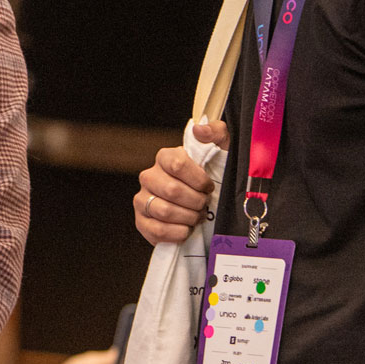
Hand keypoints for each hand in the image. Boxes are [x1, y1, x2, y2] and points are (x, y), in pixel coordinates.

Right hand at [134, 117, 229, 244]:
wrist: (204, 206)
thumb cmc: (213, 177)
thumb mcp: (222, 151)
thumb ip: (216, 133)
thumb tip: (200, 130)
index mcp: (165, 158)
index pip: (177, 165)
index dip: (198, 180)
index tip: (209, 186)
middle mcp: (149, 177)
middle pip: (172, 191)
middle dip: (196, 202)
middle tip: (204, 204)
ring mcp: (142, 199)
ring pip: (165, 211)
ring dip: (189, 217)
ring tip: (197, 216)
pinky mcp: (142, 222)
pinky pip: (157, 230)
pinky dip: (177, 233)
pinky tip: (187, 228)